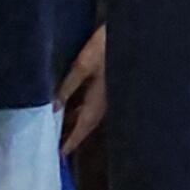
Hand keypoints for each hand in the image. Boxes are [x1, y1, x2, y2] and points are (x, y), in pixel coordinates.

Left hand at [54, 27, 109, 156]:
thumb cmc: (109, 47)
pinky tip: (71, 101)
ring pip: (88, 113)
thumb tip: (52, 108)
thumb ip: (68, 86)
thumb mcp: (83, 65)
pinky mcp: (110, 82)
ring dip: (74, 119)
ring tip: (57, 124)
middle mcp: (105, 103)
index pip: (81, 130)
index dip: (69, 143)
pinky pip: (92, 101)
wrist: (136, 32)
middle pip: (84, 124)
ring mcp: (109, 93)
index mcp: (98, 103)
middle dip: (70, 133)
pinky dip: (80, 106)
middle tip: (53, 140)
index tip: (58, 156)